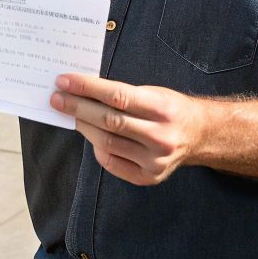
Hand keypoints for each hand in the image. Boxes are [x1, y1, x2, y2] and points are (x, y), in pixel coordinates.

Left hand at [50, 73, 211, 185]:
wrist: (199, 135)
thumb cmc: (170, 109)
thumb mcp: (154, 93)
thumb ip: (123, 94)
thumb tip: (82, 90)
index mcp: (163, 109)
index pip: (117, 96)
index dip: (87, 88)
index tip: (65, 81)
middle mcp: (161, 137)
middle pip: (108, 122)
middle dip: (78, 107)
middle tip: (57, 98)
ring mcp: (155, 161)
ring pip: (106, 143)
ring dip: (83, 126)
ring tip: (70, 113)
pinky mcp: (149, 177)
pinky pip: (112, 162)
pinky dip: (96, 147)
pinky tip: (90, 135)